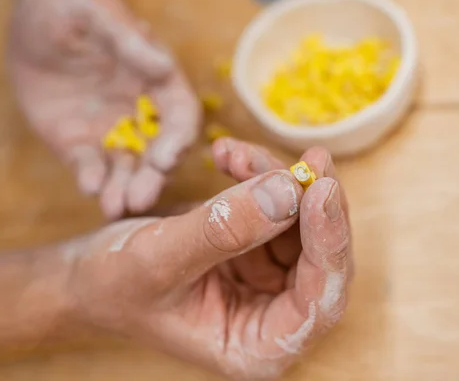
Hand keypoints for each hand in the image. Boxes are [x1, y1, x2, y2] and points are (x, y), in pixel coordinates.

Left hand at [7, 0, 198, 218]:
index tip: (166, 158)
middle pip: (158, 153)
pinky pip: (91, 166)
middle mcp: (142, 114)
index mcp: (158, 84)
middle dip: (152, 178)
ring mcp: (112, 131)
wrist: (33, 15)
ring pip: (127, 168)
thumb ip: (130, 43)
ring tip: (115, 206)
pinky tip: (89, 186)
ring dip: (124, 189)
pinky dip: (92, 178)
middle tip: (140, 199)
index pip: (181, 117)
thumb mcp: (98, 14)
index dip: (179, 139)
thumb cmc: (74, 5)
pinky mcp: (81, 143)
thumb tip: (165, 67)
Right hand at [65, 139, 352, 379]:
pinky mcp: (256, 250)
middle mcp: (272, 317)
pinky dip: (259, 176)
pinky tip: (231, 156)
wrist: (86, 274)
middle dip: (312, 203)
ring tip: (236, 153)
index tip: (323, 190)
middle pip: (322, 258)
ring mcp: (268, 282)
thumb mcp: (159, 258)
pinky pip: (276, 207)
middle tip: (310, 159)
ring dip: (277, 181)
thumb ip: (224, 228)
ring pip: (301, 223)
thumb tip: (289, 190)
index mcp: (257, 348)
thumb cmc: (112, 285)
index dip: (329, 244)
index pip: (319, 302)